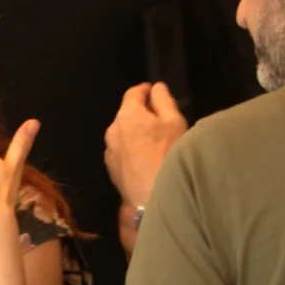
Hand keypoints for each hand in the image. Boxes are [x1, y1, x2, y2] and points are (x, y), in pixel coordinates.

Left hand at [104, 82, 185, 209]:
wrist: (155, 196)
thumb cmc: (169, 154)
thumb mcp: (174, 122)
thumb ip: (164, 101)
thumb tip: (156, 88)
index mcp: (127, 115)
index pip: (133, 93)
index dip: (145, 90)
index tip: (154, 91)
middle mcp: (113, 130)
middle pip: (127, 114)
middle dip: (142, 113)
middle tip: (161, 119)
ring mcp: (110, 150)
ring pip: (124, 134)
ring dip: (136, 132)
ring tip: (155, 141)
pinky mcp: (111, 168)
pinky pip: (122, 150)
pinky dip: (132, 149)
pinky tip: (147, 158)